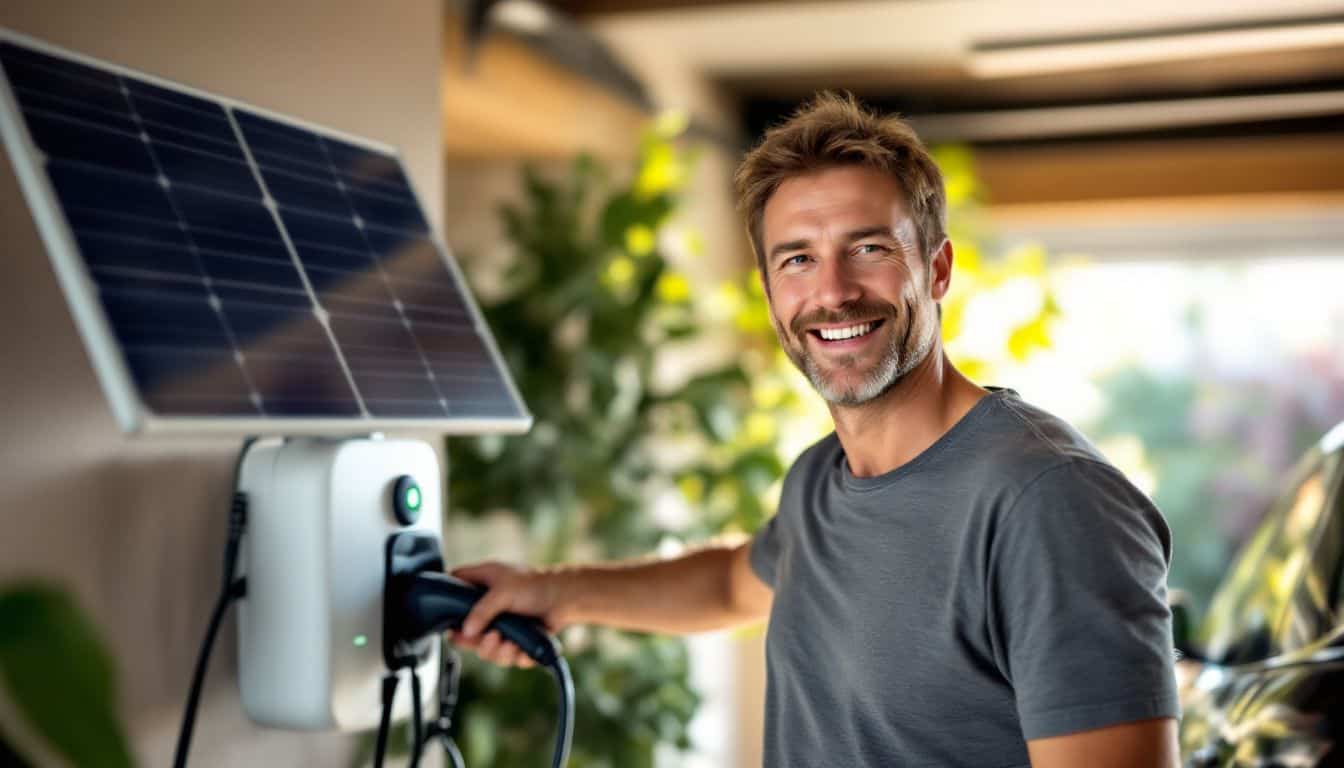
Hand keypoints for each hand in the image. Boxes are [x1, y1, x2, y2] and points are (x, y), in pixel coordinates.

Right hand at [447, 561, 566, 668]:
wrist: (563, 598)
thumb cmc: (533, 585)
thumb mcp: (502, 591)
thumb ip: (481, 610)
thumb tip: (465, 632)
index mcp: (478, 589)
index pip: (452, 597)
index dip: (446, 611)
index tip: (451, 626)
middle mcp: (486, 610)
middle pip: (466, 635)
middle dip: (476, 642)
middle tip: (491, 636)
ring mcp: (500, 627)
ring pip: (486, 651)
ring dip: (497, 651)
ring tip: (509, 643)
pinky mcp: (514, 642)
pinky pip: (507, 658)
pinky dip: (515, 655)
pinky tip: (522, 647)